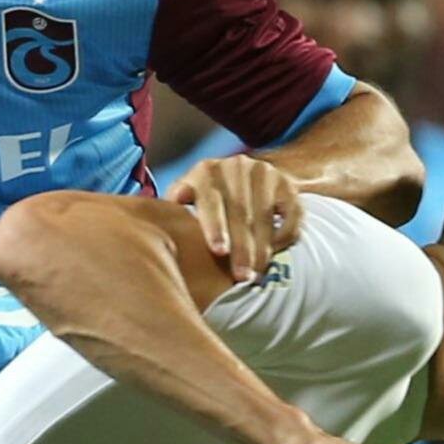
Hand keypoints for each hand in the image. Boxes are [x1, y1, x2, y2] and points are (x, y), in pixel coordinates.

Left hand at [168, 154, 302, 281]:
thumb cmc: (209, 200)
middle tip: (242, 277)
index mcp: (205, 172)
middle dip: (241, 248)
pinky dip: (284, 236)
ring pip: (265, 216)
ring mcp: (263, 173)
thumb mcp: (188, 198)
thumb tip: (154, 236)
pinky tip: (274, 252)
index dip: (214, 226)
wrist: (250, 177)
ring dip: (262, 248)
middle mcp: (234, 167)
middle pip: (240, 211)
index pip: (210, 200)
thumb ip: (175, 212)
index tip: (218, 251)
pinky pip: (290, 215)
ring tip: (257, 272)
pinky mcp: (287, 184)